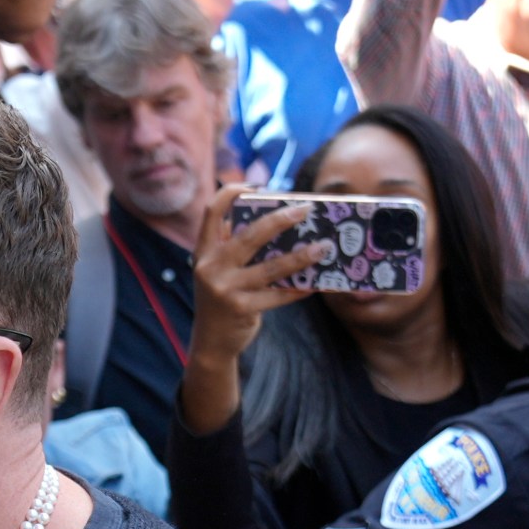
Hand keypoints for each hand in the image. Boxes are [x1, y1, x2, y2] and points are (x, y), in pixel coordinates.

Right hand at [188, 184, 317, 370]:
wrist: (211, 343)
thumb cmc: (222, 298)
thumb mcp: (217, 269)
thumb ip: (232, 245)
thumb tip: (273, 219)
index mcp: (204, 251)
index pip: (211, 212)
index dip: (231, 193)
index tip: (255, 186)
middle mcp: (211, 267)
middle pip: (250, 236)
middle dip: (280, 220)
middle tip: (305, 210)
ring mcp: (226, 289)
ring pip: (272, 267)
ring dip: (301, 256)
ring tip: (324, 247)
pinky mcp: (242, 309)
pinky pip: (279, 295)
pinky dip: (300, 288)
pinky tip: (317, 282)